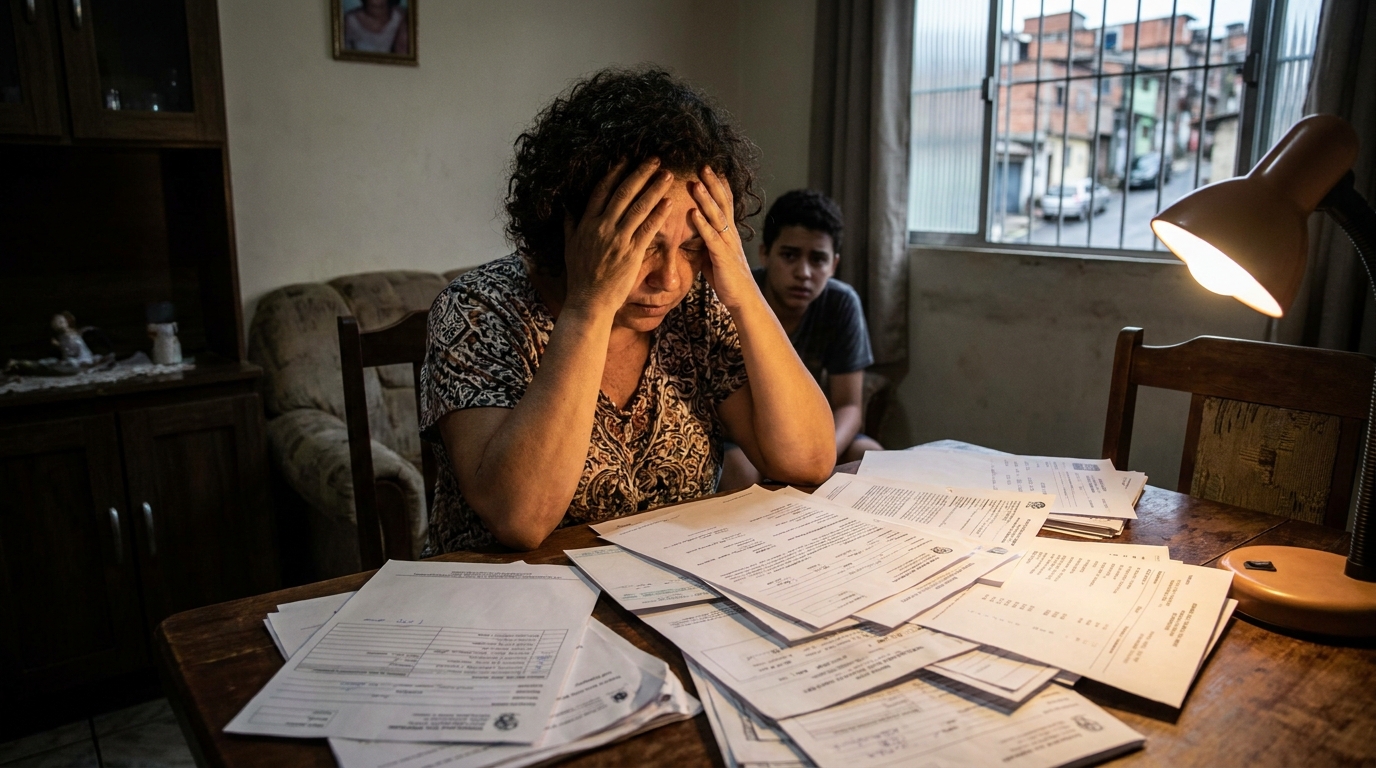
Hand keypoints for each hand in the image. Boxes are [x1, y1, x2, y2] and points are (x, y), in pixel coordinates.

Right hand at [563, 159, 675, 314]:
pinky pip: (648, 228)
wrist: (589, 300)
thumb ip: (570, 225)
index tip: (626, 159)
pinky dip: (659, 214)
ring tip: (666, 175)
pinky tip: (669, 202)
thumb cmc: (580, 276)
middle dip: (640, 173)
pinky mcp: (632, 252)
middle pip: (624, 193)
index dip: (615, 172)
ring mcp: (617, 239)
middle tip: (654, 159)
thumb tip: (566, 208)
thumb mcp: (569, 247)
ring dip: (654, 188)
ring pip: (639, 207)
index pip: (602, 190)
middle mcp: (602, 227)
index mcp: (586, 223)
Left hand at [688, 166, 757, 310]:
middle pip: (722, 203)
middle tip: (703, 165)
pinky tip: (693, 213)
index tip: (708, 168)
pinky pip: (711, 238)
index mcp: (727, 233)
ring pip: (717, 217)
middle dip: (712, 184)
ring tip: (695, 182)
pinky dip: (702, 225)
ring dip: (705, 199)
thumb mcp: (712, 255)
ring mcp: (727, 244)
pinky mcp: (722, 257)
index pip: (724, 203)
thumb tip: (691, 232)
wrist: (743, 300)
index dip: (717, 186)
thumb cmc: (727, 279)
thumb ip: (704, 241)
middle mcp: (729, 234)